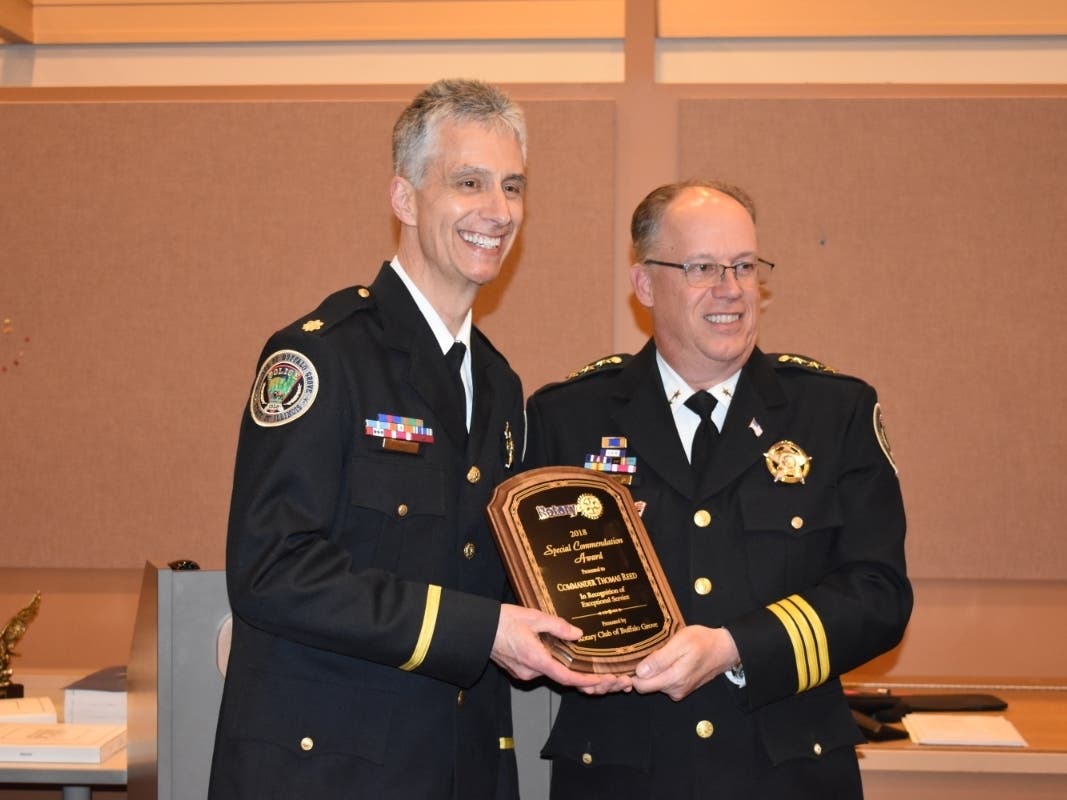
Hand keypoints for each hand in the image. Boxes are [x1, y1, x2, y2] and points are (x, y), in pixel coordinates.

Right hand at [491, 604, 631, 694]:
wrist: (478, 630)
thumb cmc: (502, 622)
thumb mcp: (534, 617)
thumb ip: (558, 626)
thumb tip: (578, 634)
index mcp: (536, 659)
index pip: (567, 677)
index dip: (588, 681)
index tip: (606, 681)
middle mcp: (532, 671)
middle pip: (567, 681)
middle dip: (595, 684)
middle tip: (618, 681)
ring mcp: (527, 673)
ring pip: (558, 677)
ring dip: (581, 679)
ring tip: (606, 675)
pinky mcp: (523, 669)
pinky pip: (547, 671)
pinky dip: (565, 671)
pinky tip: (578, 665)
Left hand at [631, 625, 738, 700]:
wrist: (724, 649)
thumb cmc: (702, 641)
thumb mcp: (680, 642)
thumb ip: (660, 659)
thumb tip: (640, 672)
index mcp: (673, 679)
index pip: (641, 686)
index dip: (633, 674)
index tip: (632, 660)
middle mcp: (675, 690)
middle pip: (646, 686)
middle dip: (642, 672)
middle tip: (645, 652)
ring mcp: (679, 691)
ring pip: (655, 684)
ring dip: (653, 671)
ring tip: (659, 653)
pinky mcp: (683, 688)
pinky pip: (665, 683)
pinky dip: (662, 673)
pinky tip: (667, 660)